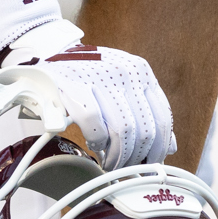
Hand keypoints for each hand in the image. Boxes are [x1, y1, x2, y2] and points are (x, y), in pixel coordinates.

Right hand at [0, 19, 174, 168]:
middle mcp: (125, 72)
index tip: (149, 164)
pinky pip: (94, 124)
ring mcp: (99, 77)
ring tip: (109, 161)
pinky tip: (94, 144)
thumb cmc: (88, 75)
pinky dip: (96, 141)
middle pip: (143, 130)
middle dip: (134, 157)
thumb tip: (169, 146)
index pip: (162, 117)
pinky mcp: (73, 85)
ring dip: (116, 156)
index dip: (157, 148)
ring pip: (122, 131)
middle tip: (124, 168)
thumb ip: (146, 112)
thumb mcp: (122, 86)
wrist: (49, 51)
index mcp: (141, 72)